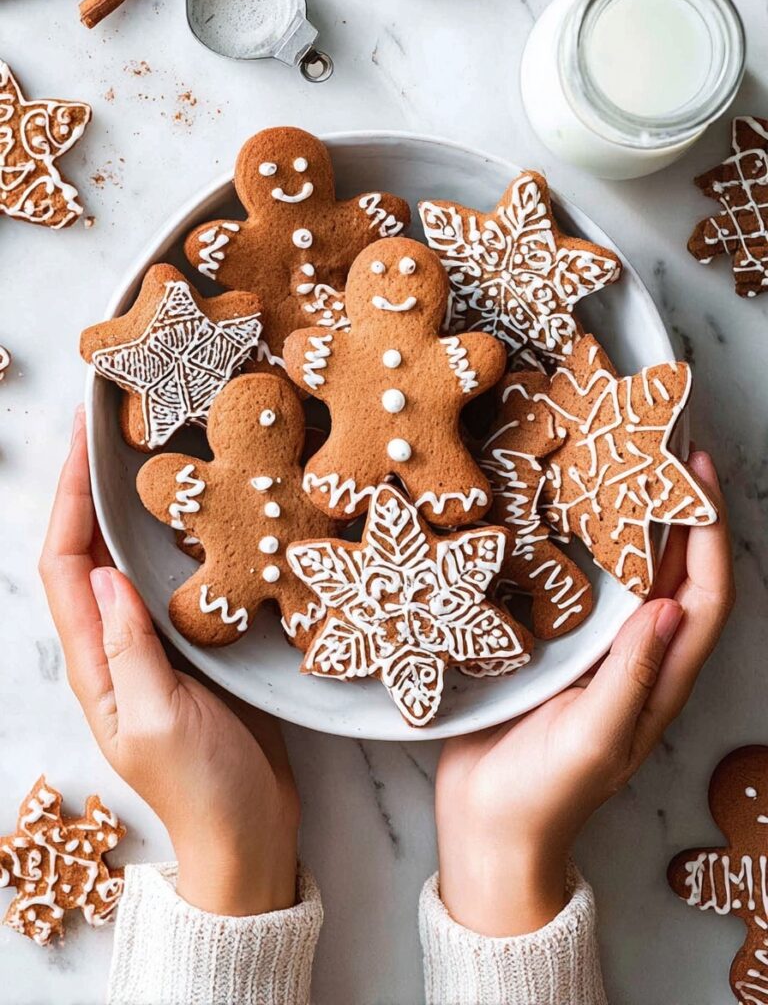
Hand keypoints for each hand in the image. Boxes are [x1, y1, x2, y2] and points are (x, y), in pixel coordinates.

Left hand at [39, 407, 299, 916]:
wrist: (250, 837)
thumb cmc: (203, 791)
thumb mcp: (159, 723)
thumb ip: (130, 652)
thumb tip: (106, 573)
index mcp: (97, 664)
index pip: (64, 567)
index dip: (65, 501)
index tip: (82, 440)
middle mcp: (118, 646)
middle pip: (90, 552)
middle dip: (91, 488)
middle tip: (117, 428)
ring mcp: (157, 646)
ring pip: (134, 562)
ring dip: (134, 507)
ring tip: (159, 453)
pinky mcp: (197, 650)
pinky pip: (179, 583)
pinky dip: (182, 542)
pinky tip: (210, 514)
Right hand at [436, 451, 733, 936]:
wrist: (488, 827)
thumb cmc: (545, 794)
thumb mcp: (595, 738)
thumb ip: (632, 676)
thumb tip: (669, 605)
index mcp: (660, 679)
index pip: (704, 595)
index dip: (709, 534)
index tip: (695, 473)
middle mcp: (637, 658)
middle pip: (675, 574)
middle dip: (680, 511)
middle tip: (659, 449)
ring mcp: (597, 653)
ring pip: (631, 576)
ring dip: (636, 522)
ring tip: (619, 467)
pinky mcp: (556, 650)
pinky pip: (585, 589)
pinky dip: (587, 548)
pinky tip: (562, 518)